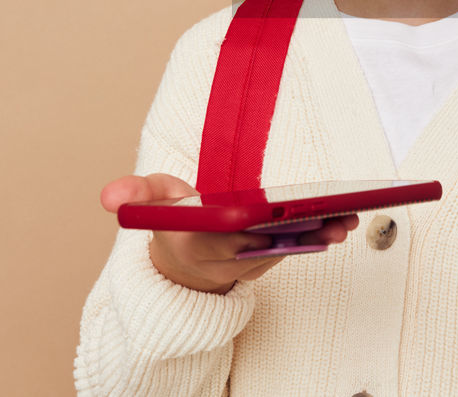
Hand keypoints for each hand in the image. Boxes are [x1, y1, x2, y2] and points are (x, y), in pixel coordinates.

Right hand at [100, 173, 358, 293]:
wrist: (183, 263)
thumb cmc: (175, 223)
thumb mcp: (153, 203)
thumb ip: (137, 194)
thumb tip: (109, 197)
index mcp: (195, 241)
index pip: (219, 237)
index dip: (242, 229)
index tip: (265, 216)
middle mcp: (224, 258)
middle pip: (264, 244)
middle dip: (297, 232)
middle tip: (332, 217)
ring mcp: (249, 263)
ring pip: (285, 250)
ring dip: (318, 237)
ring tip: (347, 219)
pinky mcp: (267, 261)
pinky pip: (294, 249)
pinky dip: (318, 237)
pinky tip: (343, 220)